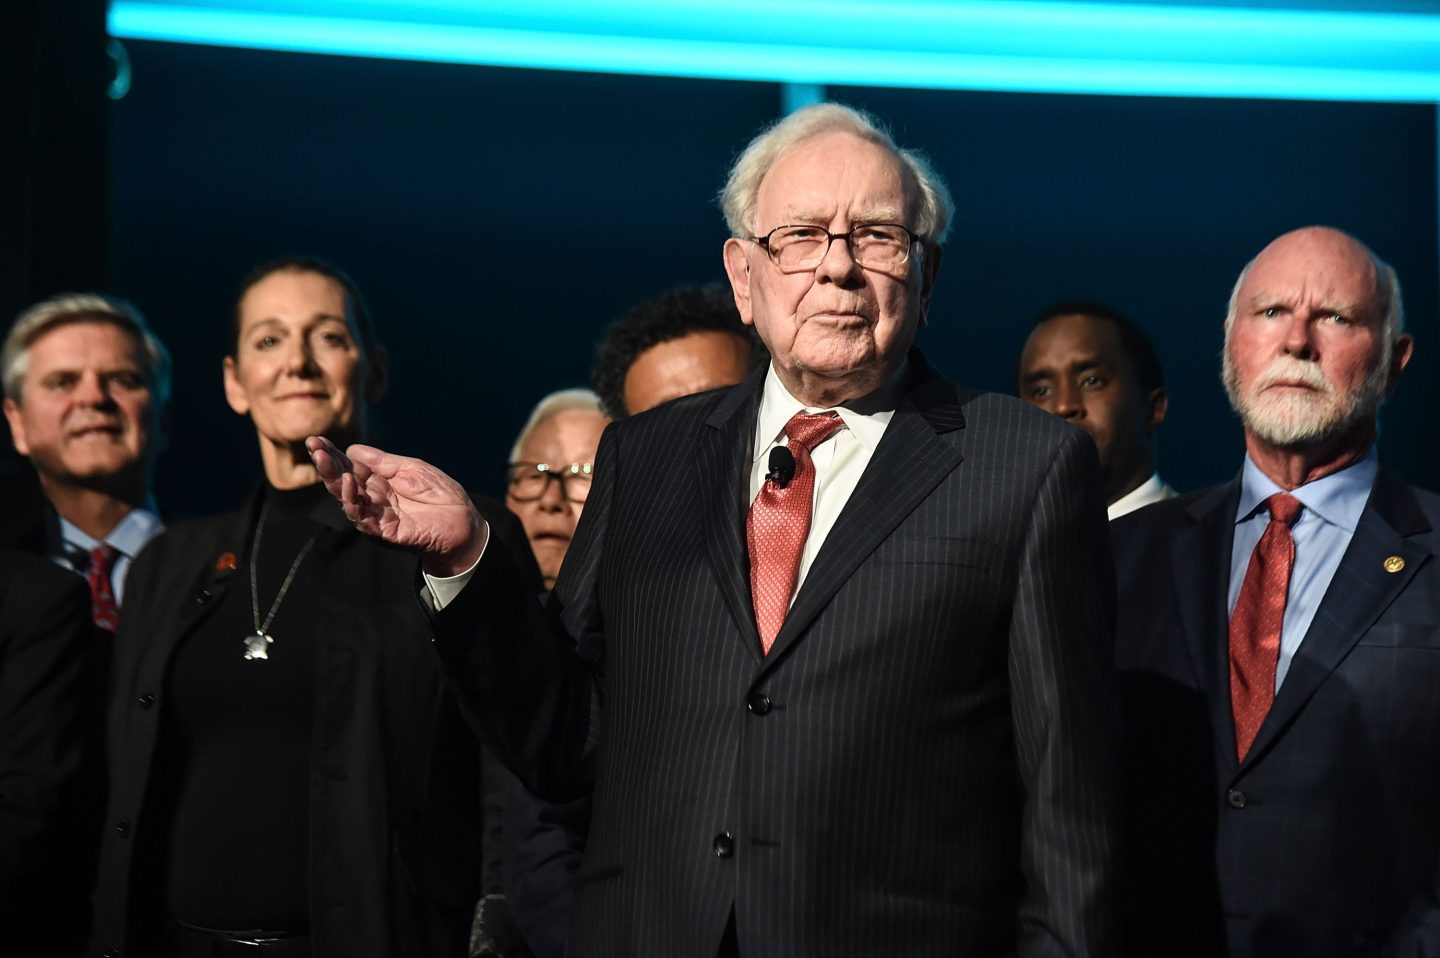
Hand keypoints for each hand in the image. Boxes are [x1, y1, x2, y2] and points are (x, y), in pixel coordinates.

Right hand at [306, 436, 486, 575]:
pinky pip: (364, 519)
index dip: (333, 454)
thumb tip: (352, 450)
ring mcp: (377, 516)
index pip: (349, 467)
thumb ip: (383, 462)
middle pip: (343, 482)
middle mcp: (373, 499)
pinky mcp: (385, 532)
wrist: (465, 523)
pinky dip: (354, 502)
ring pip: (348, 500)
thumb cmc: (441, 495)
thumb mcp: (412, 469)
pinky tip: (349, 483)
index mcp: (379, 482)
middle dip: (327, 465)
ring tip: (325, 461)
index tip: (316, 440)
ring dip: (335, 481)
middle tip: (314, 448)